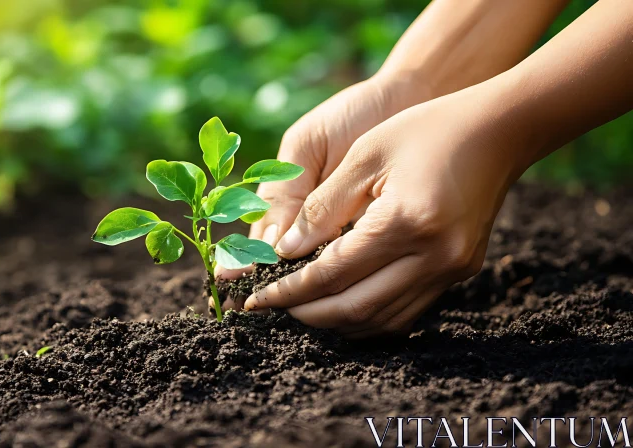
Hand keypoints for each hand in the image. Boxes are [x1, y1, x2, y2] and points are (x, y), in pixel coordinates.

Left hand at [242, 82, 525, 337]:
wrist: (500, 129)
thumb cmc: (425, 130)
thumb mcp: (365, 155)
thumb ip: (321, 207)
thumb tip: (285, 251)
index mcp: (406, 222)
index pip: (331, 273)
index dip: (289, 289)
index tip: (256, 297)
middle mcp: (434, 256)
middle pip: (355, 307)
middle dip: (306, 313)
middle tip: (273, 306)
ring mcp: (452, 269)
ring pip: (381, 319)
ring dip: (336, 320)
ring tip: (302, 306)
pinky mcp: (461, 272)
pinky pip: (406, 311)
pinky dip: (369, 314)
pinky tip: (343, 300)